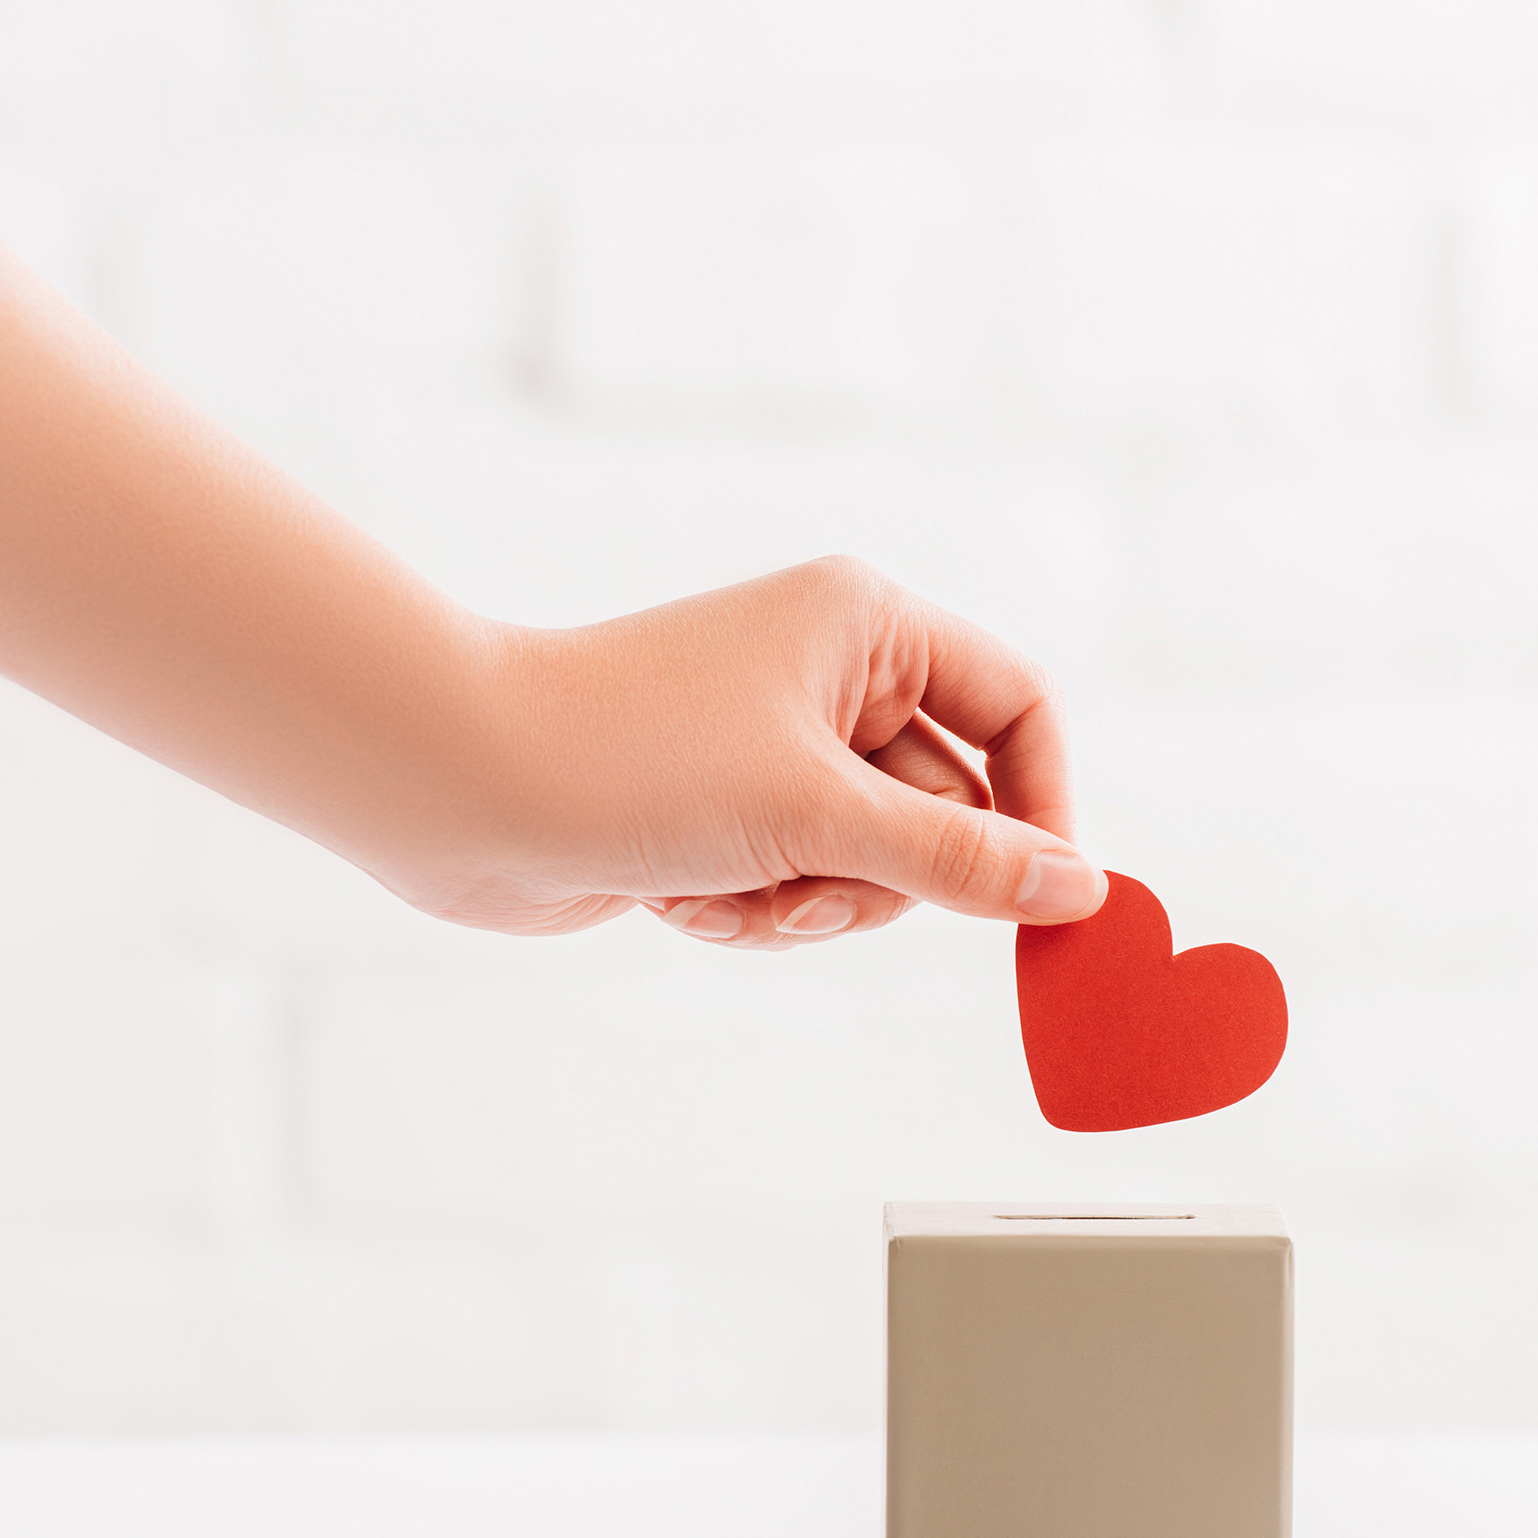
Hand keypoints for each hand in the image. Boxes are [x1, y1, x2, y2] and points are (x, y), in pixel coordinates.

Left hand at [389, 557, 1107, 947]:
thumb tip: (1081, 889)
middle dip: (881, 875)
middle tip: (809, 888)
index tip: (1044, 900)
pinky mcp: (725, 810)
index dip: (1044, 804)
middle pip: (947, 808)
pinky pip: (799, 887)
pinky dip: (751, 912)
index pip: (1018, 708)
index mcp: (870, 624)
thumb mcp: (821, 817)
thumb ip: (963, 862)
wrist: (455, 787)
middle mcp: (832, 672)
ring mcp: (777, 745)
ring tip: (728, 890)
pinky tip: (677, 898)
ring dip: (808, 903)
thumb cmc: (632, 761)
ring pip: (872, 864)